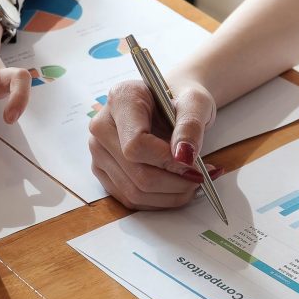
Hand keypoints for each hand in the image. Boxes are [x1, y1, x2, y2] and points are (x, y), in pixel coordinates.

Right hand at [87, 77, 221, 209]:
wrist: (167, 104)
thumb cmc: (179, 99)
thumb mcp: (195, 102)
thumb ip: (190, 126)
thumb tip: (184, 157)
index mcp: (121, 99)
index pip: (136, 144)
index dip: (167, 161)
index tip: (193, 164)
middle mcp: (102, 126)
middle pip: (136, 172)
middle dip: (175, 182)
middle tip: (200, 177)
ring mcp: (99, 152)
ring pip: (134, 192)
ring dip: (171, 195)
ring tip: (192, 182)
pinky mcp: (103, 172)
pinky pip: (131, 199)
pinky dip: (161, 200)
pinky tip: (177, 186)